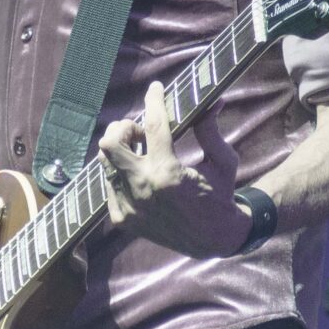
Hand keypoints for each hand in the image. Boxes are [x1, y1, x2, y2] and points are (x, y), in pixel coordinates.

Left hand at [97, 81, 250, 258]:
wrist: (213, 240)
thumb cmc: (221, 195)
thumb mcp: (223, 161)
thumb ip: (210, 130)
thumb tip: (214, 100)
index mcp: (169, 173)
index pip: (155, 126)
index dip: (154, 101)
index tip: (156, 88)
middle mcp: (143, 189)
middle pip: (111, 142)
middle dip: (125, 128)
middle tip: (142, 130)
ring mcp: (128, 206)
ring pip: (105, 162)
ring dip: (121, 149)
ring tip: (141, 150)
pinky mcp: (121, 218)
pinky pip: (109, 184)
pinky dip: (122, 171)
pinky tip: (139, 172)